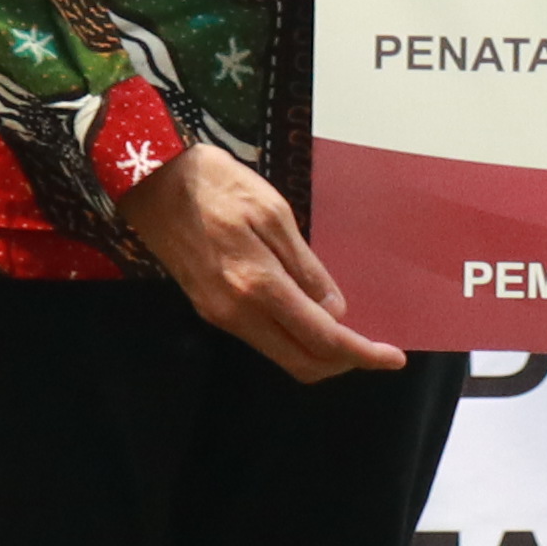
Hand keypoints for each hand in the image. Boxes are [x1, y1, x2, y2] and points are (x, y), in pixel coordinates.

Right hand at [118, 136, 407, 382]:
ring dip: (318, 352)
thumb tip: (334, 312)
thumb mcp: (275, 214)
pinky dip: (294, 338)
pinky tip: (309, 315)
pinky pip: (263, 339)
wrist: (152, 182)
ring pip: (281, 356)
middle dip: (344, 363)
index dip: (363, 355)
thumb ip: (306, 268)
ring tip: (346, 330)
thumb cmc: (218, 185)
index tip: (395, 359)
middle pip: (302, 363)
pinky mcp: (210, 309)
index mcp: (258, 286)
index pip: (322, 339)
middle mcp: (237, 313)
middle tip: (373, 347)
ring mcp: (220, 316)